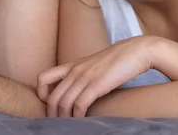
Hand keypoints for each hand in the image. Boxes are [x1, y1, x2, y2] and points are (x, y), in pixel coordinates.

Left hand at [37, 36, 155, 116]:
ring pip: (63, 103)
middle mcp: (75, 70)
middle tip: (56, 124)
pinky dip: (78, 117)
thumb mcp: (93, 65)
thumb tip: (79, 91)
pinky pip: (79, 105)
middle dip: (52, 115)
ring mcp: (85, 77)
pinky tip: (82, 121)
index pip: (42, 78)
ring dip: (64, 119)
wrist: (136, 51)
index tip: (50, 106)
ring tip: (68, 126)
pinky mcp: (97, 85)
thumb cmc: (117, 60)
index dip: (41, 95)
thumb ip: (83, 75)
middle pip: (52, 97)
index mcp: (72, 65)